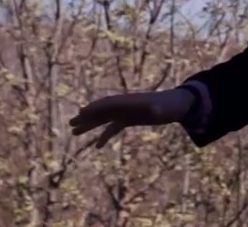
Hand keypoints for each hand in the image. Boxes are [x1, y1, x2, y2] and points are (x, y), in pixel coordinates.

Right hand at [69, 88, 195, 147]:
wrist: (176, 104)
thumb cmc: (171, 105)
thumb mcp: (164, 108)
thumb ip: (158, 108)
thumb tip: (155, 109)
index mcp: (129, 101)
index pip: (108, 104)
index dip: (95, 108)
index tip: (81, 113)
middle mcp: (124, 106)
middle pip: (101, 110)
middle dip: (86, 116)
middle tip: (70, 124)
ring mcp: (125, 112)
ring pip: (103, 119)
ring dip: (90, 125)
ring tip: (74, 132)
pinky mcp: (129, 119)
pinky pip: (113, 127)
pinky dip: (104, 135)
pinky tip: (97, 146)